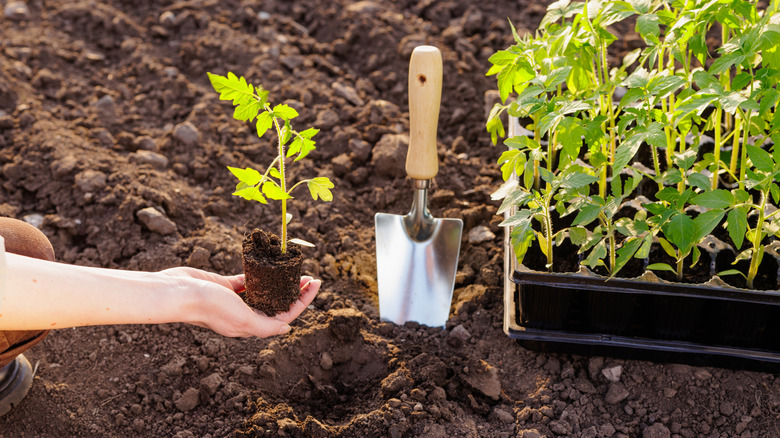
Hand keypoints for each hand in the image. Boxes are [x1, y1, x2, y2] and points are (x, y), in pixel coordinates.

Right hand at [160, 267, 319, 337]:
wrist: (177, 292)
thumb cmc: (209, 306)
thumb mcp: (241, 319)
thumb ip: (264, 326)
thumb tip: (287, 328)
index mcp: (250, 325)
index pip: (285, 315)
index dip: (303, 301)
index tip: (315, 284)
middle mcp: (244, 314)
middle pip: (277, 304)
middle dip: (294, 292)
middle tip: (308, 276)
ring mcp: (234, 300)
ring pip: (263, 291)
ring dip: (279, 282)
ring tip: (293, 270)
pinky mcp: (225, 286)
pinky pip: (246, 280)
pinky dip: (257, 273)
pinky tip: (268, 265)